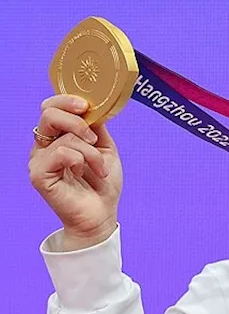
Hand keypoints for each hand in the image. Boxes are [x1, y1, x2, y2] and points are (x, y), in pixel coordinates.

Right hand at [28, 95, 122, 249]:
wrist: (101, 212)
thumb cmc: (102, 182)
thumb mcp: (104, 148)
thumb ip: (96, 126)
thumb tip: (93, 106)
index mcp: (57, 136)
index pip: (50, 107)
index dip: (66, 100)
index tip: (85, 106)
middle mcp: (44, 145)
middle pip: (49, 113)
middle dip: (77, 121)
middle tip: (94, 138)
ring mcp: (38, 160)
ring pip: (64, 137)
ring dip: (91, 152)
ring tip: (99, 168)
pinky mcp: (38, 175)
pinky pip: (61, 154)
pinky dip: (81, 160)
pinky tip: (84, 172)